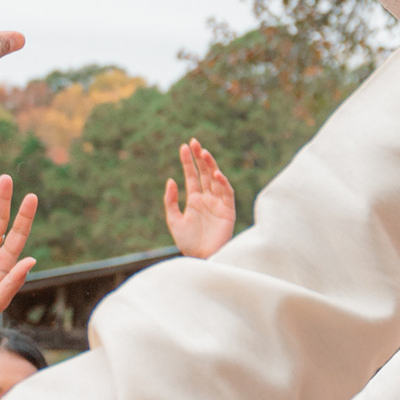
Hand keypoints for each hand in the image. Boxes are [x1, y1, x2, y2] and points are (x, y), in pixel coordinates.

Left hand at [163, 138, 237, 258]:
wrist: (201, 258)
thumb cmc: (187, 242)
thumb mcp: (174, 220)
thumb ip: (171, 201)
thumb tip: (171, 180)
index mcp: (194, 200)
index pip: (192, 176)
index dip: (188, 161)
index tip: (184, 146)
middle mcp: (207, 198)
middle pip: (204, 173)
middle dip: (200, 158)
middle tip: (195, 142)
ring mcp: (218, 203)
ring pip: (215, 179)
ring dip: (210, 166)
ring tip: (204, 152)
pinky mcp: (228, 210)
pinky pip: (226, 193)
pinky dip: (222, 183)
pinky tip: (215, 174)